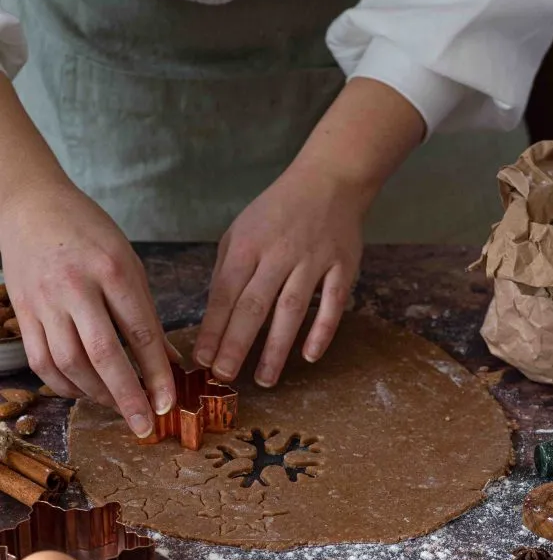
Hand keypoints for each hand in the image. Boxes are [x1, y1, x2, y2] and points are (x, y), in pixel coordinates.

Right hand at [0, 180, 175, 436]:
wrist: (31, 205)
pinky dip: (64, 385)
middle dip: (127, 396)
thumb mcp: (127, 260)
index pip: (140, 331)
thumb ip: (146, 311)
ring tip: (119, 409)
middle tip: (145, 427)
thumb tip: (168, 360)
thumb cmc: (88, 230)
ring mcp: (44, 302)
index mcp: (112, 269)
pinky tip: (84, 394)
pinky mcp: (22, 313)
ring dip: (97, 395)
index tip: (169, 402)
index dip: (156, 372)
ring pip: (70, 363)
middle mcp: (76, 287)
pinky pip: (42, 361)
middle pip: (103, 354)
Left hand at [195, 77, 424, 383]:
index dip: (214, 328)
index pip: (225, 293)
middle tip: (225, 376)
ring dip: (277, 348)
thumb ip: (227, 270)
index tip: (203, 359)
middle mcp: (279, 252)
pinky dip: (322, 331)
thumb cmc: (277, 211)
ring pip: (292, 309)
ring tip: (265, 379)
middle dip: (237, 344)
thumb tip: (214, 317)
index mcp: (247, 244)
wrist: (329, 180)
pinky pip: (333, 303)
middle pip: (254, 305)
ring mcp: (313, 260)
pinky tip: (309, 356)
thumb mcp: (241, 231)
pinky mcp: (343, 266)